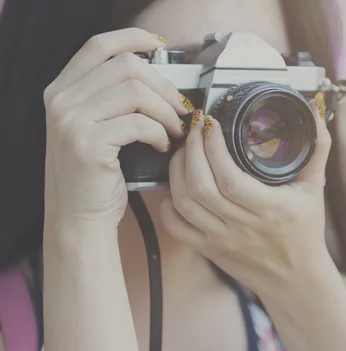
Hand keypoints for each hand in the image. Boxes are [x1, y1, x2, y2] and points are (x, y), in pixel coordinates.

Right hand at [43, 28, 190, 229]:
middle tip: (181, 109)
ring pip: (135, 92)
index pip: (100, 46)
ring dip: (166, 110)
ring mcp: (71, 120)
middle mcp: (62, 99)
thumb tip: (161, 82)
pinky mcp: (87, 143)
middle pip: (126, 66)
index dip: (134, 38)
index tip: (162, 47)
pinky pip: (138, 123)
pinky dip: (159, 133)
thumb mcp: (96, 128)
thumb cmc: (96, 175)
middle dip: (164, 86)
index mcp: (63, 89)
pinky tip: (163, 146)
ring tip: (176, 130)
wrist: (78, 216)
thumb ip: (114, 100)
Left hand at [160, 96, 331, 299]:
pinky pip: (176, 227)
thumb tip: (315, 108)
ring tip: (184, 151)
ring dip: (176, 172)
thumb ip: (317, 147)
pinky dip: (168, 203)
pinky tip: (176, 185)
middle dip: (190, 151)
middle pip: (200, 187)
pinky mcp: (208, 250)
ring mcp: (221, 240)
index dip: (214, 149)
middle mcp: (243, 227)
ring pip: (184, 204)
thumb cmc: (305, 232)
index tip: (211, 124)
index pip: (231, 179)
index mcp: (271, 210)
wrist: (295, 279)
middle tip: (194, 130)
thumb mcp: (315, 188)